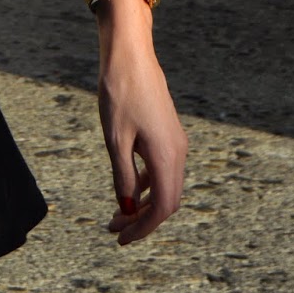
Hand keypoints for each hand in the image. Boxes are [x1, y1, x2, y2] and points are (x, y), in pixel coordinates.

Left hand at [96, 0, 187, 244]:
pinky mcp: (167, 132)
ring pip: (164, 185)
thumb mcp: (115, 138)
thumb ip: (123, 176)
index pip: (163, 207)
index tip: (122, 238)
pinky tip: (127, 188)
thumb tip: (128, 209)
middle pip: (166, 200)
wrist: (130, 54)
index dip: (144, 227)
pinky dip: (145, 184)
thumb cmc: (120, 92)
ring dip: (143, 203)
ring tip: (117, 215)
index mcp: (167, 156)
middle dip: (142, 220)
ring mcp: (175, 141)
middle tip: (116, 231)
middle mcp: (178, 152)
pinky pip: (161, 168)